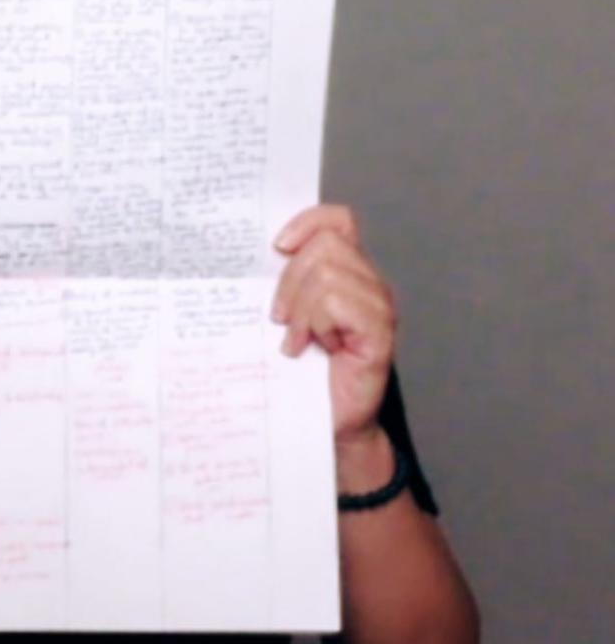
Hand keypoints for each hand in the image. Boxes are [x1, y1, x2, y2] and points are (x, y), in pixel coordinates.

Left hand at [271, 203, 396, 450]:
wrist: (328, 423)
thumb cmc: (306, 372)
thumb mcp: (290, 317)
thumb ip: (288, 283)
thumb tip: (264, 254)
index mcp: (350, 272)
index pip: (338, 220)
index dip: (308, 222)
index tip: (278, 247)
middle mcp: (370, 283)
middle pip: (325, 245)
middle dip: (290, 281)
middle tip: (280, 319)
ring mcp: (379, 306)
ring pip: (327, 275)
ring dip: (301, 310)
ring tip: (296, 340)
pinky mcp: (379, 332)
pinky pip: (336, 303)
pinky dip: (315, 324)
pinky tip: (313, 348)